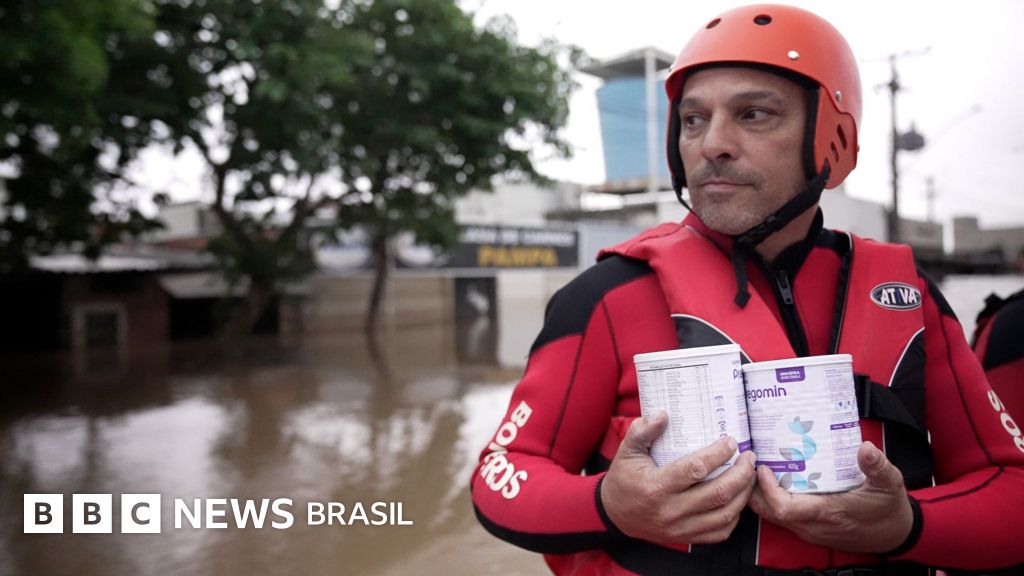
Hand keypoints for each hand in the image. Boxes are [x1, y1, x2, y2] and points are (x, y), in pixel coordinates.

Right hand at [600, 412, 756, 544]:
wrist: (615, 514)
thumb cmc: (624, 479)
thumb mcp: (626, 451)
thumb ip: (642, 431)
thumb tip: (663, 415)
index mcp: (656, 487)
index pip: (696, 470)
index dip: (718, 454)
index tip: (730, 442)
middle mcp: (671, 510)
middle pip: (718, 493)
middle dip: (741, 473)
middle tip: (749, 457)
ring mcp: (681, 528)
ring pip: (725, 514)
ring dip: (743, 494)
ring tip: (749, 476)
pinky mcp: (687, 538)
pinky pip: (721, 532)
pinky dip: (735, 515)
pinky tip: (737, 499)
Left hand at [748, 441, 912, 552]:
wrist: (896, 535)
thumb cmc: (889, 510)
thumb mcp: (889, 484)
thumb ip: (877, 466)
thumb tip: (865, 448)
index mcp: (827, 513)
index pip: (783, 508)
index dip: (767, 488)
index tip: (764, 467)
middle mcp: (812, 525)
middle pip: (768, 512)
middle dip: (755, 489)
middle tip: (753, 462)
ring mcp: (810, 530)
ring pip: (772, 516)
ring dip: (762, 494)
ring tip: (761, 467)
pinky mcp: (810, 529)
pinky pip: (782, 517)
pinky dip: (772, 500)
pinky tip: (777, 480)